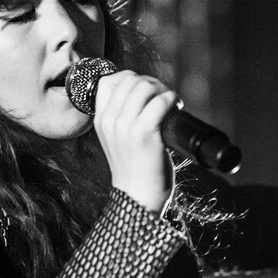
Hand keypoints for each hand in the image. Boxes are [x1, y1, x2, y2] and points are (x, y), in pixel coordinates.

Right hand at [93, 71, 178, 215]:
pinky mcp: (145, 133)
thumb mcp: (116, 140)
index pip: (109, 81)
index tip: (145, 90)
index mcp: (101, 120)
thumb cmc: (134, 170)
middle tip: (163, 95)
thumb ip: (121, 119)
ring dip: (163, 89)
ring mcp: (126, 127)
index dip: (130, 78)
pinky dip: (172, 99)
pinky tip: (176, 107)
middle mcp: (110, 121)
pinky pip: (160, 101)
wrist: (137, 198)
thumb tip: (143, 95)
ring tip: (170, 101)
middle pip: (129, 79)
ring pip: (144, 86)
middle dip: (151, 82)